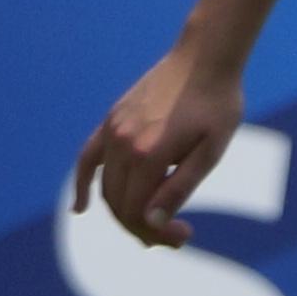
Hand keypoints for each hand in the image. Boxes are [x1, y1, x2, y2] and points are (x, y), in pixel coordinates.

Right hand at [68, 48, 245, 248]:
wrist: (205, 58)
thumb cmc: (217, 106)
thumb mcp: (210, 152)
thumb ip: (180, 188)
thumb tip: (152, 221)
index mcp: (149, 155)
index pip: (138, 213)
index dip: (157, 234)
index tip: (185, 235)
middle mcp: (123, 143)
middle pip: (119, 204)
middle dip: (143, 228)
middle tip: (176, 236)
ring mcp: (114, 130)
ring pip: (107, 187)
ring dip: (124, 212)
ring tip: (150, 224)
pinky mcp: (112, 120)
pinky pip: (89, 159)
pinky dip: (83, 184)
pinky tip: (79, 208)